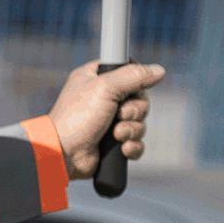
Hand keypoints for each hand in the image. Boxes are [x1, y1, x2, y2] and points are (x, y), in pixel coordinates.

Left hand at [47, 61, 164, 179]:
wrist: (65, 152)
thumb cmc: (78, 116)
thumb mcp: (105, 88)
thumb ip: (133, 76)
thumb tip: (159, 70)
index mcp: (96, 78)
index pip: (127, 72)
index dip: (134, 81)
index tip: (128, 89)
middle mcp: (103, 97)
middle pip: (139, 99)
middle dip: (134, 111)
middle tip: (119, 115)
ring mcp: (108, 121)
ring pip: (140, 122)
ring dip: (131, 130)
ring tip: (115, 135)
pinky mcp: (113, 142)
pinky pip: (137, 142)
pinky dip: (132, 146)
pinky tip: (121, 149)